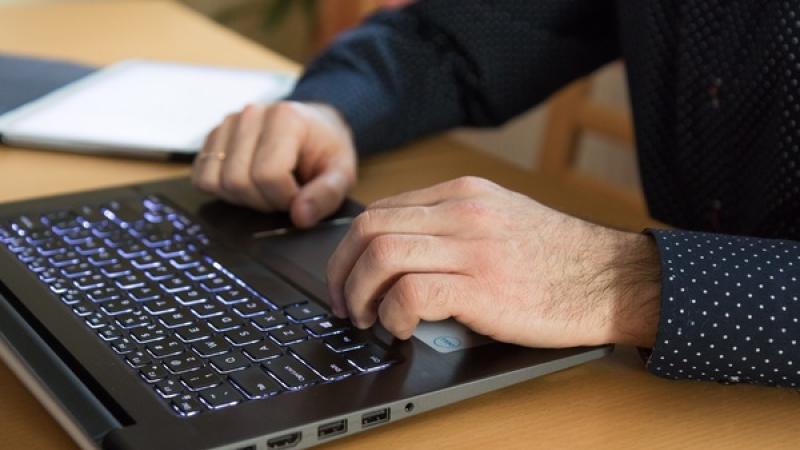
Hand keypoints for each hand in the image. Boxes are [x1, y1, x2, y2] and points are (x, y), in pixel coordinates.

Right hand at [192, 101, 356, 227]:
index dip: (284, 198)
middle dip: (264, 201)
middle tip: (285, 194)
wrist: (315, 127)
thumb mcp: (342, 173)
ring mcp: (228, 124)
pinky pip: (202, 177)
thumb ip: (326, 195)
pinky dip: (223, 190)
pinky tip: (248, 183)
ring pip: (218, 181)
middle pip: (239, 181)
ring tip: (268, 188)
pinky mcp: (213, 137)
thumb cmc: (326, 150)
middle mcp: (251, 115)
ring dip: (244, 198)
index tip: (299, 196)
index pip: (268, 175)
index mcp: (285, 118)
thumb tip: (300, 217)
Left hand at [327, 176, 661, 347]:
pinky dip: (394, 314)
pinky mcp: (484, 286)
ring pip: (382, 255)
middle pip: (370, 228)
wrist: (613, 278)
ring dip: (360, 293)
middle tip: (345, 304)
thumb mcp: (502, 218)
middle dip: (342, 271)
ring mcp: (473, 246)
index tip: (346, 276)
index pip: (381, 210)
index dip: (350, 248)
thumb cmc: (558, 257)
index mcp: (463, 194)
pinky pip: (412, 293)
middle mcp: (463, 211)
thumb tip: (402, 252)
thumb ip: (453, 224)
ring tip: (368, 319)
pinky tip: (403, 328)